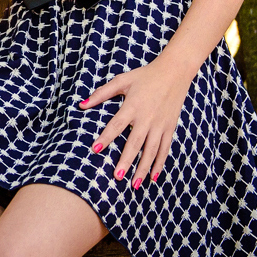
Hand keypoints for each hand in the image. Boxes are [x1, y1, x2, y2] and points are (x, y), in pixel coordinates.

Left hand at [78, 57, 194, 188]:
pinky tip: (154, 176)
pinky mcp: (170, 128)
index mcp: (133, 106)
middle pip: (135, 143)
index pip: (117, 124)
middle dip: (126, 161)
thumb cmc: (144, 76)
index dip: (106, 137)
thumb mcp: (122, 80)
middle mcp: (147, 118)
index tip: (95, 149)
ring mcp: (160, 124)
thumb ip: (102, 93)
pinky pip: (165, 149)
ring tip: (135, 184)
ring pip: (151, 150)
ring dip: (143, 168)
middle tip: (116, 177)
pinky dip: (159, 163)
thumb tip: (82, 104)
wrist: (174, 72)